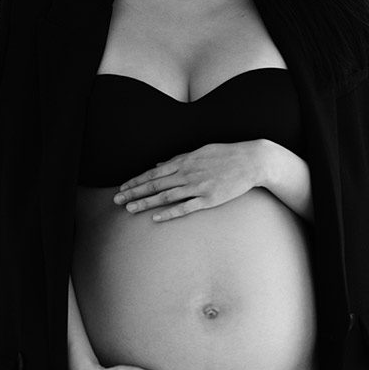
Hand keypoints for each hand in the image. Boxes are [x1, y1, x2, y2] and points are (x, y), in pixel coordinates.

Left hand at [113, 140, 264, 220]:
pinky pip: (185, 208)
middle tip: (117, 200)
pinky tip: (156, 218)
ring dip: (146, 203)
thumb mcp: (201, 151)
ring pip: (165, 196)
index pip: (154, 172)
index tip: (123, 188)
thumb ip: (179, 158)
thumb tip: (160, 163)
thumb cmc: (227, 155)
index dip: (136, 181)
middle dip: (134, 192)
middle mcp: (187, 173)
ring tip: (130, 209)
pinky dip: (169, 213)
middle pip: (155, 184)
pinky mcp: (209, 199)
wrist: (251, 161)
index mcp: (185, 161)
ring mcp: (198, 186)